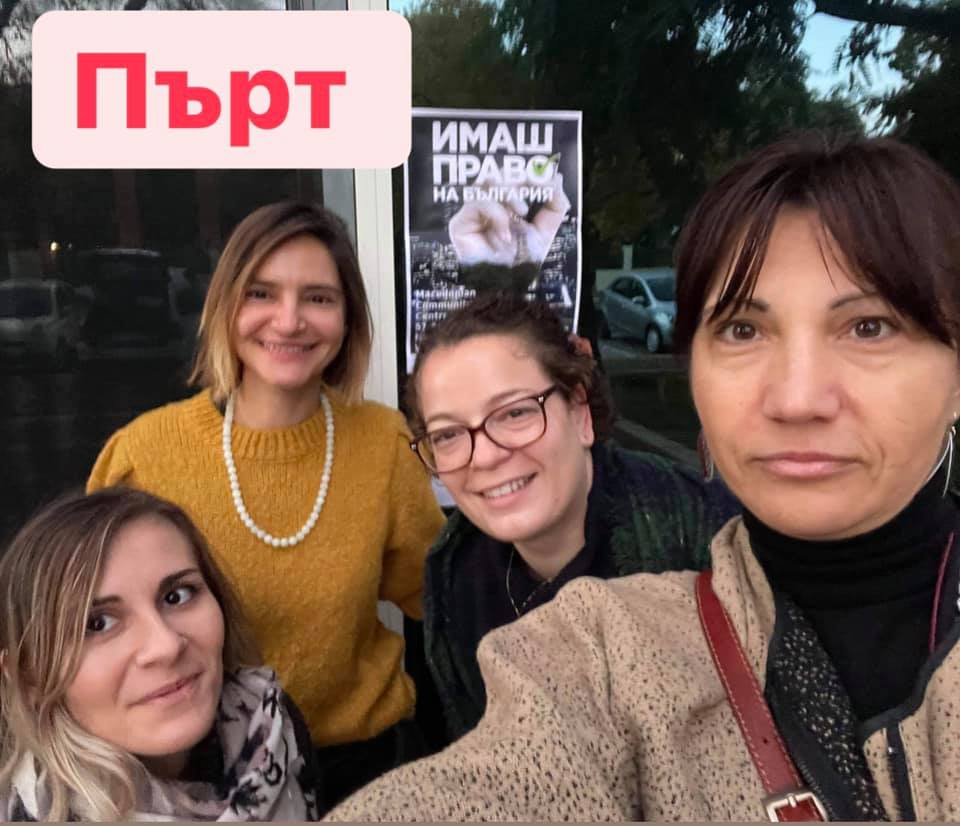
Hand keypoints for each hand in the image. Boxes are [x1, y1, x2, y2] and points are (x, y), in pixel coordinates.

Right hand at [448, 173, 570, 267]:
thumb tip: (556, 177)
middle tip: (533, 191)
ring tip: (521, 213)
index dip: (529, 172)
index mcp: (508, 203)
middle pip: (499, 173)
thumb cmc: (522, 261)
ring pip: (487, 183)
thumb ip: (555, 204)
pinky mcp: (460, 223)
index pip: (514, 176)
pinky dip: (496, 214)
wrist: (507, 284)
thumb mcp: (546, 231)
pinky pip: (477, 202)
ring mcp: (473, 213)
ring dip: (509, 195)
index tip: (545, 177)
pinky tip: (505, 234)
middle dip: (519, 180)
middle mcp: (489, 204)